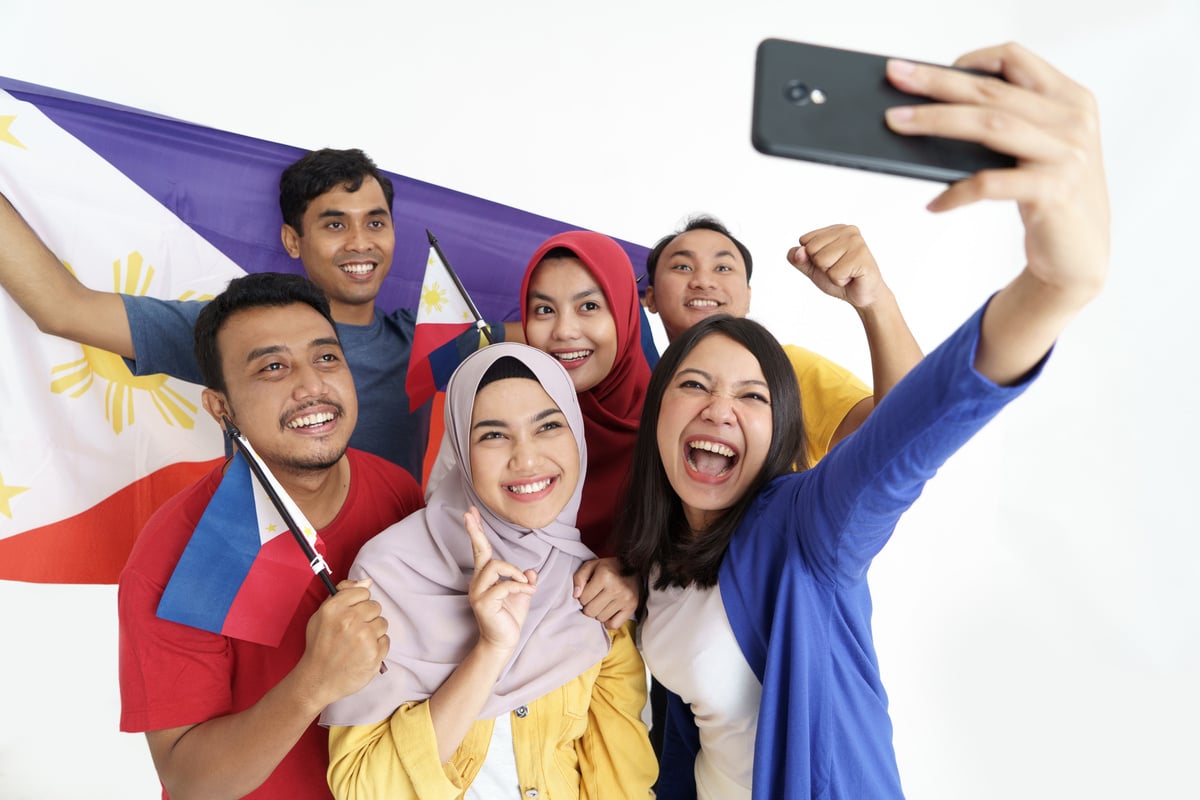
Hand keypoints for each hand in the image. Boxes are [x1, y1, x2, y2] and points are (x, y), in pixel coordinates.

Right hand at [298, 578, 389, 706]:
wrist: (318, 680)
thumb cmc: (320, 646)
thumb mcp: (322, 615)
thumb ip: (343, 594)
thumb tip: (368, 581)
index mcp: (334, 608)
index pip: (362, 591)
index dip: (357, 603)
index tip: (350, 613)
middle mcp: (350, 620)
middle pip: (375, 606)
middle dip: (367, 618)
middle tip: (353, 632)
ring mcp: (364, 638)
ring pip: (382, 623)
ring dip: (373, 632)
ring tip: (357, 643)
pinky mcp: (374, 654)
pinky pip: (386, 641)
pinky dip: (377, 647)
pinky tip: (362, 654)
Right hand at [465, 506, 536, 652]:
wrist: (504, 642)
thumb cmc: (510, 618)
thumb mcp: (522, 594)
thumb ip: (524, 580)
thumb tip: (532, 570)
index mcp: (485, 578)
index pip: (480, 550)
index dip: (476, 532)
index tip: (470, 513)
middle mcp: (478, 582)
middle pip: (480, 551)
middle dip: (475, 531)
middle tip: (468, 514)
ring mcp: (478, 592)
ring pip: (495, 566)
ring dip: (514, 572)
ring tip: (525, 583)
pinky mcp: (483, 603)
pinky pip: (504, 586)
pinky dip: (519, 586)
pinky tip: (529, 592)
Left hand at [573, 557, 639, 629]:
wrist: (633, 567)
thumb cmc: (609, 568)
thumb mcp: (591, 566)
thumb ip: (579, 578)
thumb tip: (576, 595)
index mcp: (604, 576)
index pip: (583, 599)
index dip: (582, 596)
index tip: (589, 592)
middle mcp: (616, 588)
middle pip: (591, 611)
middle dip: (589, 606)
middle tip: (595, 599)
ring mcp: (625, 599)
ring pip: (601, 619)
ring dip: (599, 613)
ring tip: (603, 603)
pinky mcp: (632, 607)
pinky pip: (614, 625)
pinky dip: (609, 621)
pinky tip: (609, 612)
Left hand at [786, 224, 890, 308]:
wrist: (861, 296)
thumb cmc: (840, 278)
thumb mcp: (812, 268)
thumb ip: (799, 259)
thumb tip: (799, 252)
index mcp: (835, 229)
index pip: (805, 241)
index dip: (813, 258)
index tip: (830, 262)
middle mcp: (847, 231)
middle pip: (812, 250)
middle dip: (822, 267)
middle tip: (840, 269)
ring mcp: (856, 242)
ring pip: (822, 261)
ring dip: (831, 274)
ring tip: (846, 273)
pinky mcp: (862, 257)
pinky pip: (834, 273)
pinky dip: (840, 281)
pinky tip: (852, 277)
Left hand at [883, 43, 1108, 301]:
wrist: (1079, 255)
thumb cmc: (1046, 196)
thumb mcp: (1036, 149)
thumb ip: (1007, 122)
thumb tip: (931, 108)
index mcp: (1070, 99)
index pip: (1017, 59)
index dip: (972, 58)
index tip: (930, 68)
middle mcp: (1073, 120)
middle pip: (993, 91)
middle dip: (937, 82)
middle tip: (896, 77)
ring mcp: (1067, 155)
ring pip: (991, 125)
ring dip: (937, 121)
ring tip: (897, 123)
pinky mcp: (1054, 191)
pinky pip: (990, 184)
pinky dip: (956, 193)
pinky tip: (933, 205)